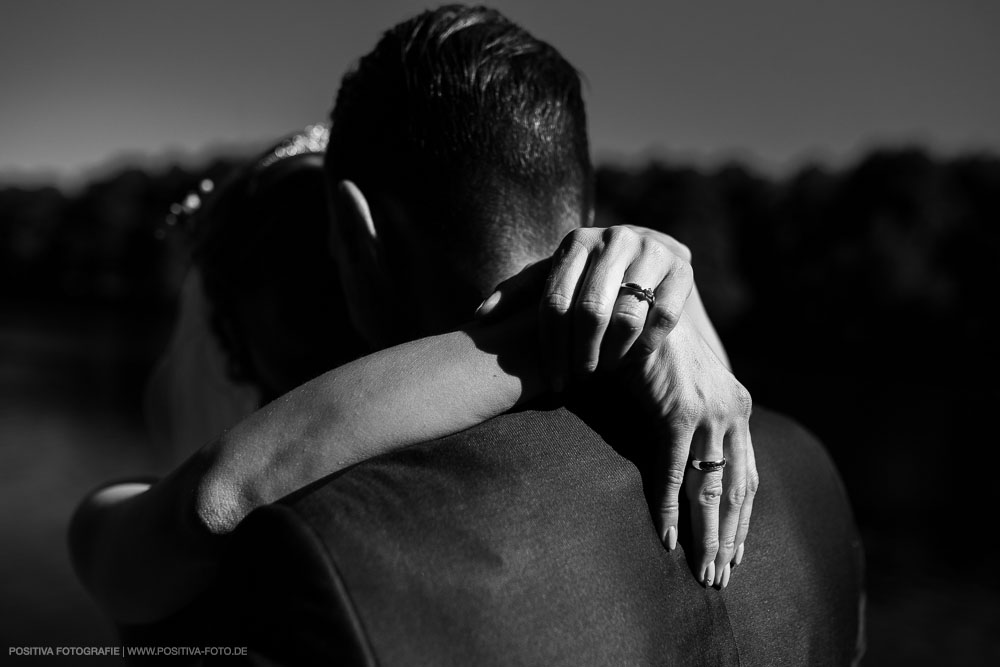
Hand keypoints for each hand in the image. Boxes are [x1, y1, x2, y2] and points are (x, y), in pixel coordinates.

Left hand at [478, 225, 694, 389]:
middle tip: (580, 378)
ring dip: (613, 354)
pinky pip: (662, 317)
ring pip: (627, 317)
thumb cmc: (588, 277)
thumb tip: (480, 317)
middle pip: (589, 312)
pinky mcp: (683, 267)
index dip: (552, 348)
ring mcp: (652, 249)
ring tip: (604, 369)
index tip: (555, 380)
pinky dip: (645, 344)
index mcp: (576, 240)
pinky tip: (632, 357)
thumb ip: (516, 294)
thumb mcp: (553, 279)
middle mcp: (614, 237)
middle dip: (581, 355)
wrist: (648, 257)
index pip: (554, 303)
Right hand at [622, 314, 756, 588]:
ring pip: (711, 488)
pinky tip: (668, 537)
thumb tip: (688, 457)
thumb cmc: (651, 350)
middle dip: (728, 539)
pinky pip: (674, 471)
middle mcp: (732, 411)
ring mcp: (708, 411)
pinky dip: (669, 507)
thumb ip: (690, 421)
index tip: (735, 554)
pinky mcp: (678, 410)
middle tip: (720, 578)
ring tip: (702, 573)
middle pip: (736, 491)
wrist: (634, 307)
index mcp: (737, 407)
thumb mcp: (681, 388)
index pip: (746, 477)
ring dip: (707, 536)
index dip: (742, 520)